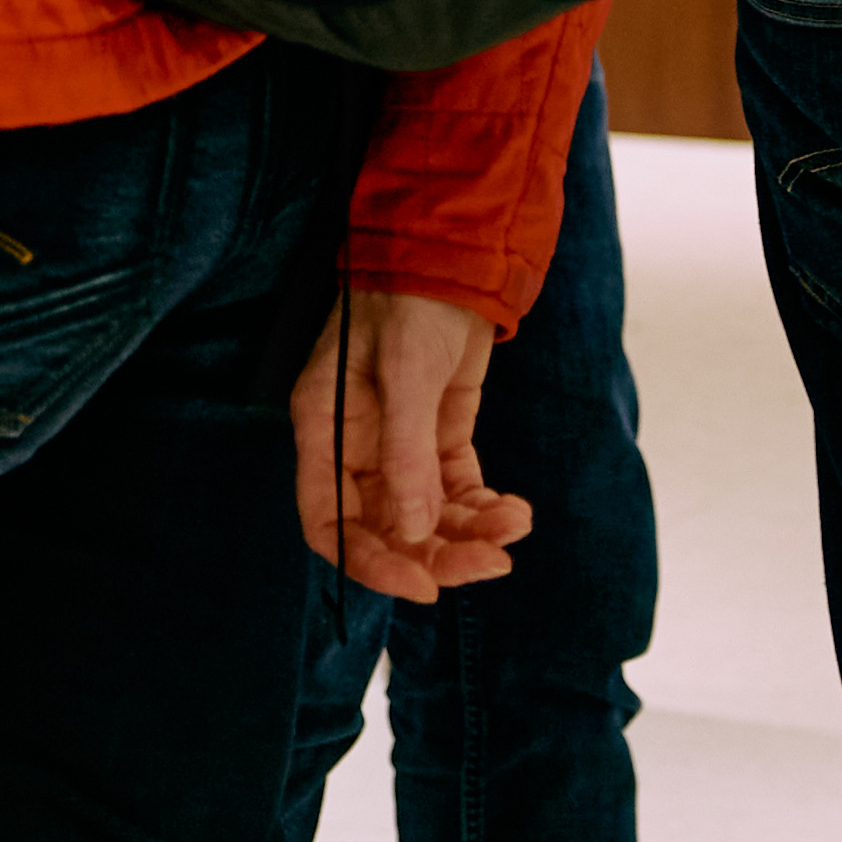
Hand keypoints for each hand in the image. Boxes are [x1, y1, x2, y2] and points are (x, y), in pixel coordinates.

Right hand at [291, 290, 530, 604]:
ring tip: (516, 525)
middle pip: (384, 531)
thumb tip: (411, 533)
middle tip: (491, 564)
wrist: (453, 256)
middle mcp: (357, 448)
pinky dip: (485, 511)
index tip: (422, 585)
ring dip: (471, 534)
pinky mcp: (439, 437)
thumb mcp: (406, 373)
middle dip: (436, 555)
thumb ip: (407, 454)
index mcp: (325, 430)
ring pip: (427, 518)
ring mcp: (399, 445)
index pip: (329, 522)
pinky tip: (516, 510)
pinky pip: (457, 494)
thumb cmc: (410, 301)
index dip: (368, 563)